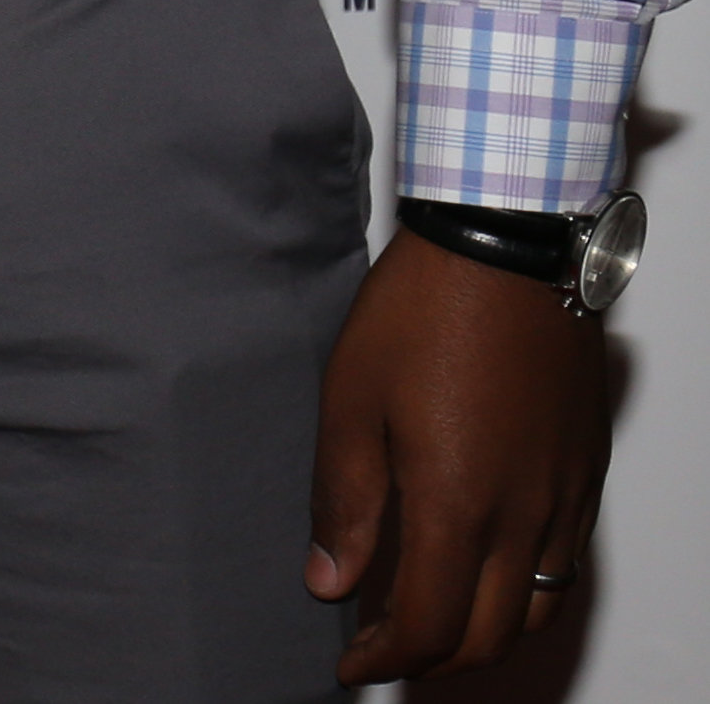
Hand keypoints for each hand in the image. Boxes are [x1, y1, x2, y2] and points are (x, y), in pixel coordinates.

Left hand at [309, 228, 610, 680]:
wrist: (507, 251)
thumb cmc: (423, 313)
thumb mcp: (350, 403)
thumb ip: (343, 502)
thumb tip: (329, 581)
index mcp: (457, 505)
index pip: (427, 627)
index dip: (384, 660)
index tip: (349, 665)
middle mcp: (523, 516)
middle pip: (485, 635)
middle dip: (430, 659)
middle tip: (380, 652)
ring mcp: (564, 497)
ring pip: (534, 608)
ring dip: (481, 633)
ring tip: (427, 622)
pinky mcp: (584, 472)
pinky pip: (563, 564)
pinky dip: (522, 592)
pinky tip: (481, 569)